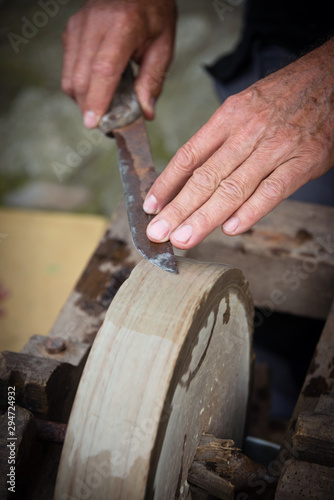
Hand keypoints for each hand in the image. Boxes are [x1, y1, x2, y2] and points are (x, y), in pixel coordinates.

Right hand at [62, 0, 175, 126]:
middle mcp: (95, 23)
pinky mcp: (70, 30)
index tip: (93, 122)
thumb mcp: (163, 45)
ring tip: (101, 107)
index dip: (97, 99)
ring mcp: (79, 26)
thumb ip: (153, 80)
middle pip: (82, 78)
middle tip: (104, 124)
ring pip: (70, 76)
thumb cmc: (153, 13)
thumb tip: (145, 112)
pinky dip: (79, 85)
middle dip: (89, 107)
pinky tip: (96, 87)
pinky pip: (68, 68)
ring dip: (83, 99)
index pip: (104, 70)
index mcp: (124, 25)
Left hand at [144, 38, 333, 248]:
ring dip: (205, 217)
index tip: (150, 206)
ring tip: (183, 239)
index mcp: (229, 117)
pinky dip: (251, 212)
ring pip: (234, 188)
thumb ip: (219, 141)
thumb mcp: (244, 107)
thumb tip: (190, 177)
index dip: (166, 184)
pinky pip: (273, 191)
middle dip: (179, 208)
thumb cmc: (283, 96)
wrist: (331, 77)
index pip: (189, 155)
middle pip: (206, 176)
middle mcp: (248, 132)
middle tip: (158, 232)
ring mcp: (276, 147)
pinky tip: (230, 229)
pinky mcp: (303, 161)